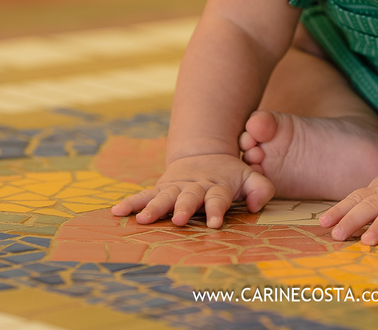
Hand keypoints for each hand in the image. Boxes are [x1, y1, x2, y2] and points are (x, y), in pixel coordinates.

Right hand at [111, 153, 273, 228]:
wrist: (205, 154)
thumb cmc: (230, 175)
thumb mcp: (250, 176)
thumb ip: (260, 189)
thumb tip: (256, 205)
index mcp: (217, 186)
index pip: (218, 199)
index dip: (217, 210)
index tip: (215, 223)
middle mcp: (194, 186)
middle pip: (189, 197)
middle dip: (184, 208)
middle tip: (180, 220)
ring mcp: (176, 187)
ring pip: (164, 196)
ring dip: (154, 207)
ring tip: (142, 219)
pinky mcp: (161, 188)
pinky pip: (144, 195)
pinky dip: (131, 202)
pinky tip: (116, 212)